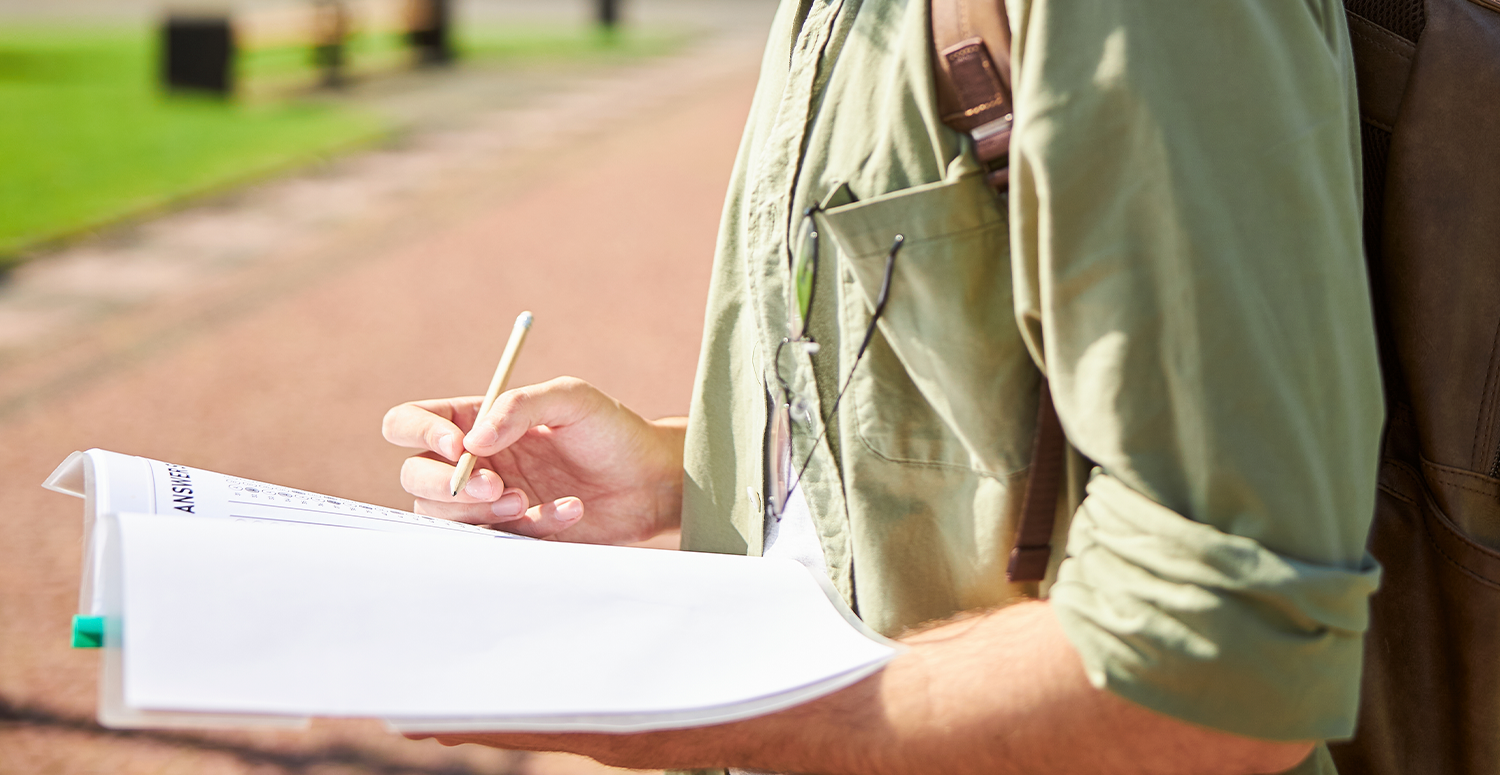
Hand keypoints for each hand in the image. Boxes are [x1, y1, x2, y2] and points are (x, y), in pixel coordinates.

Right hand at [382, 377, 685, 543]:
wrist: (651, 480)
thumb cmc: (611, 430)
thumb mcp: (571, 399)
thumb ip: (518, 407)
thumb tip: (470, 443)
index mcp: (475, 419)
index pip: (410, 423)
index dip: (420, 434)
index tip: (458, 446)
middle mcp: (472, 461)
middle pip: (415, 477)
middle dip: (449, 486)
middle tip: (497, 487)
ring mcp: (488, 501)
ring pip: (444, 517)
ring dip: (482, 513)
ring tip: (530, 502)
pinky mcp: (512, 535)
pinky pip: (495, 541)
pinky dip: (531, 528)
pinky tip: (568, 511)